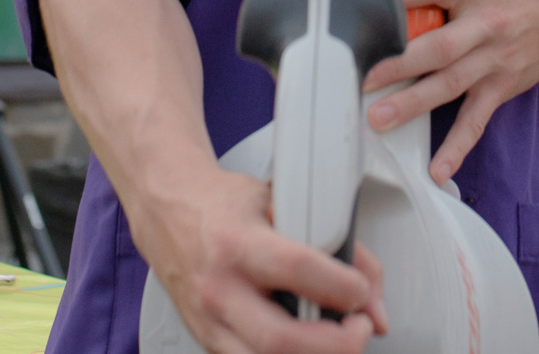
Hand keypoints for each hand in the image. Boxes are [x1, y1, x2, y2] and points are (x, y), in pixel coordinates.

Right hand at [132, 161, 385, 352]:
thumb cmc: (223, 203)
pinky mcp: (206, 340)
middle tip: (358, 328)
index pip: (297, 270)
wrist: (166, 210)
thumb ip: (333, 241)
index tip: (362, 292)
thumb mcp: (278, 200)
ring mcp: (208, 321)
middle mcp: (218, 287)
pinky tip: (305, 344)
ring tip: (337, 339)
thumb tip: (372, 299)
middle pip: (280, 339)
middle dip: (335, 344)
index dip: (343, 287)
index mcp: (236, 241)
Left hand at [363, 0, 538, 182]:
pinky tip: (437, 169)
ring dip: (413, 104)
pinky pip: (477, 121)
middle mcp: (486, 24)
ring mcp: (495, 59)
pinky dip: (457, 146)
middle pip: (439, 46)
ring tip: (379, 118)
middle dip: (399, 63)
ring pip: (450, 84)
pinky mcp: (502, 87)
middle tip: (364, 76)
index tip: (368, 1)